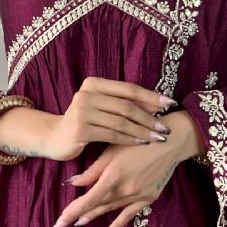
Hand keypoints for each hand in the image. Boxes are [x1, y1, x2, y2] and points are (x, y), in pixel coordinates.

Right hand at [37, 76, 176, 161]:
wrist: (55, 137)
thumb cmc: (85, 121)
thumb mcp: (101, 106)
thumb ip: (123, 102)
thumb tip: (158, 105)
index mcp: (94, 83)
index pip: (128, 89)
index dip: (151, 96)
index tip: (170, 104)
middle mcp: (86, 93)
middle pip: (126, 106)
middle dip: (149, 117)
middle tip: (166, 127)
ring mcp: (82, 111)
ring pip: (121, 122)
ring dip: (142, 131)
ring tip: (157, 137)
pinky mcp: (80, 129)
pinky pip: (111, 135)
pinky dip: (129, 139)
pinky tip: (141, 143)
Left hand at [50, 110, 201, 226]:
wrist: (171, 142)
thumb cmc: (138, 140)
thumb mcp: (112, 150)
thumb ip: (93, 170)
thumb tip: (73, 183)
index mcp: (113, 176)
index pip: (87, 200)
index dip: (71, 212)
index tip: (57, 223)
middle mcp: (124, 190)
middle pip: (97, 206)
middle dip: (78, 215)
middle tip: (60, 225)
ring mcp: (137, 196)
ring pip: (110, 209)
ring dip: (94, 216)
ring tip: (79, 223)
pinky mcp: (148, 198)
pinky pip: (129, 215)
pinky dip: (117, 225)